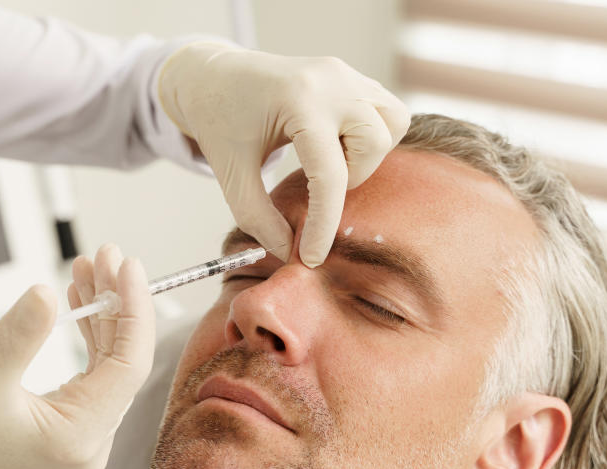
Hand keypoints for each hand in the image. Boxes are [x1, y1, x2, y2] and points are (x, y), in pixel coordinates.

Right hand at [0, 245, 154, 468]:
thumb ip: (20, 332)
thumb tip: (47, 292)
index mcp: (79, 436)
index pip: (130, 365)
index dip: (134, 310)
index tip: (129, 266)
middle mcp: (93, 440)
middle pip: (124, 359)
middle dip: (116, 303)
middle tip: (106, 254)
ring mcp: (87, 433)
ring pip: (111, 361)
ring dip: (102, 312)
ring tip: (89, 267)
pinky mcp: (75, 422)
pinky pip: (95, 370)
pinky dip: (89, 333)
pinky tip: (80, 298)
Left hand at [159, 42, 409, 266]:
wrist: (213, 76)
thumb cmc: (219, 122)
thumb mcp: (230, 175)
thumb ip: (257, 218)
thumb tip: (287, 252)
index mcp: (298, 101)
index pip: (329, 174)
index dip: (324, 224)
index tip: (312, 256)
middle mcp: (330, 81)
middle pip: (375, 144)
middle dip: (353, 178)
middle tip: (315, 185)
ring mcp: (345, 73)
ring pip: (393, 122)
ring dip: (369, 155)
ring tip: (328, 162)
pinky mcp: (350, 75)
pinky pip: (385, 111)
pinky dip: (369, 137)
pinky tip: (334, 146)